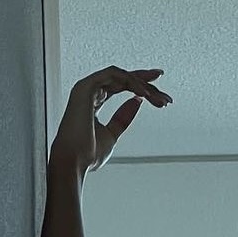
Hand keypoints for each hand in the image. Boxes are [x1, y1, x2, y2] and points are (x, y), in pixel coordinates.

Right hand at [49, 64, 170, 178]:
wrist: (73, 161)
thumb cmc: (87, 153)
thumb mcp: (112, 134)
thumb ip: (122, 118)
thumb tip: (136, 102)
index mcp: (94, 101)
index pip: (120, 86)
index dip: (140, 85)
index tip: (158, 92)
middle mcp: (90, 91)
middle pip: (123, 78)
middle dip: (145, 81)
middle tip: (164, 90)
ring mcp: (87, 87)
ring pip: (121, 76)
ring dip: (142, 85)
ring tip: (158, 99)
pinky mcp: (86, 86)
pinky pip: (114, 75)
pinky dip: (131, 82)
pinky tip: (144, 94)